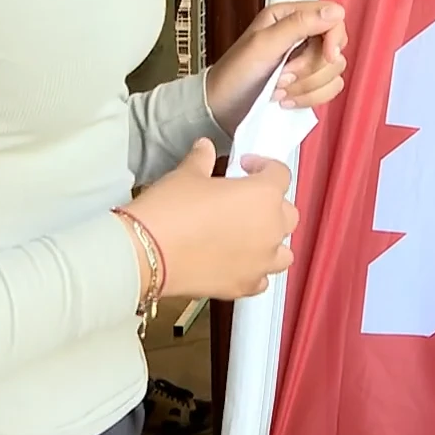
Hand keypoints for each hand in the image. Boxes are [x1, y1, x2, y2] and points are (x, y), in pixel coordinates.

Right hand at [124, 138, 298, 298]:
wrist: (147, 254)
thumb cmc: (171, 209)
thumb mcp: (187, 175)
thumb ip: (202, 160)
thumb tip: (204, 148)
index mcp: (263, 195)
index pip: (280, 174)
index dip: (263, 166)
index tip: (244, 166)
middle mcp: (271, 229)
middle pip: (287, 214)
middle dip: (271, 205)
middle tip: (244, 200)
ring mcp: (260, 262)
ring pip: (283, 251)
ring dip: (271, 241)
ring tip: (247, 235)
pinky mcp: (244, 286)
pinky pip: (262, 278)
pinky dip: (255, 270)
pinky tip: (237, 262)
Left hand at [206, 1, 348, 133]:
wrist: (220, 108)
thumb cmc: (234, 73)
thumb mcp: (263, 44)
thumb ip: (298, 25)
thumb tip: (335, 12)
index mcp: (289, 17)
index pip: (332, 17)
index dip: (334, 38)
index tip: (327, 56)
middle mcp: (301, 36)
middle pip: (335, 49)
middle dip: (309, 69)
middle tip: (281, 76)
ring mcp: (306, 61)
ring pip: (334, 72)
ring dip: (307, 86)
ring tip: (279, 90)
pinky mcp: (309, 84)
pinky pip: (329, 90)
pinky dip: (310, 98)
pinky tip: (287, 101)